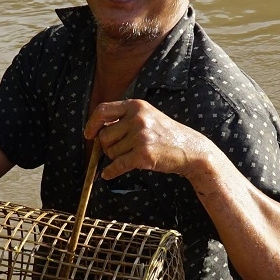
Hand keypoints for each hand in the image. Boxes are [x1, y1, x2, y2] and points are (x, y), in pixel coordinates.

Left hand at [84, 100, 216, 180]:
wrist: (190, 149)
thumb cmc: (166, 135)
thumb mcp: (147, 117)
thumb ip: (124, 119)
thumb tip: (96, 132)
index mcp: (136, 106)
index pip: (103, 110)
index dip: (92, 124)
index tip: (89, 134)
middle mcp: (138, 118)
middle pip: (104, 136)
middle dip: (107, 147)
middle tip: (120, 150)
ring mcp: (141, 136)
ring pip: (110, 152)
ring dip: (116, 158)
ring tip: (133, 156)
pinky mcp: (144, 154)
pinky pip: (117, 165)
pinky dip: (110, 172)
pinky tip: (108, 174)